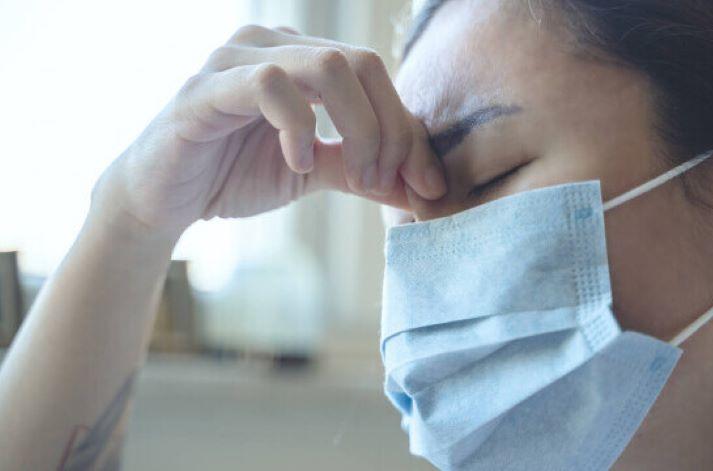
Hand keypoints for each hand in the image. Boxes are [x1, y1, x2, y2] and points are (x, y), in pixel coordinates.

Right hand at [91, 24, 446, 241]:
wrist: (163, 198)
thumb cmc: (232, 174)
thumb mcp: (313, 172)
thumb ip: (361, 171)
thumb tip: (420, 189)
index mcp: (303, 58)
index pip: (377, 76)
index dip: (410, 131)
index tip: (426, 185)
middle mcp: (275, 44)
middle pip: (363, 64)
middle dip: (389, 130)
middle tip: (383, 182)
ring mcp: (238, 58)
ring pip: (328, 66)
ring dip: (358, 129)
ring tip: (353, 176)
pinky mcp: (207, 86)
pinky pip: (270, 85)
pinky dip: (297, 127)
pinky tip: (296, 161)